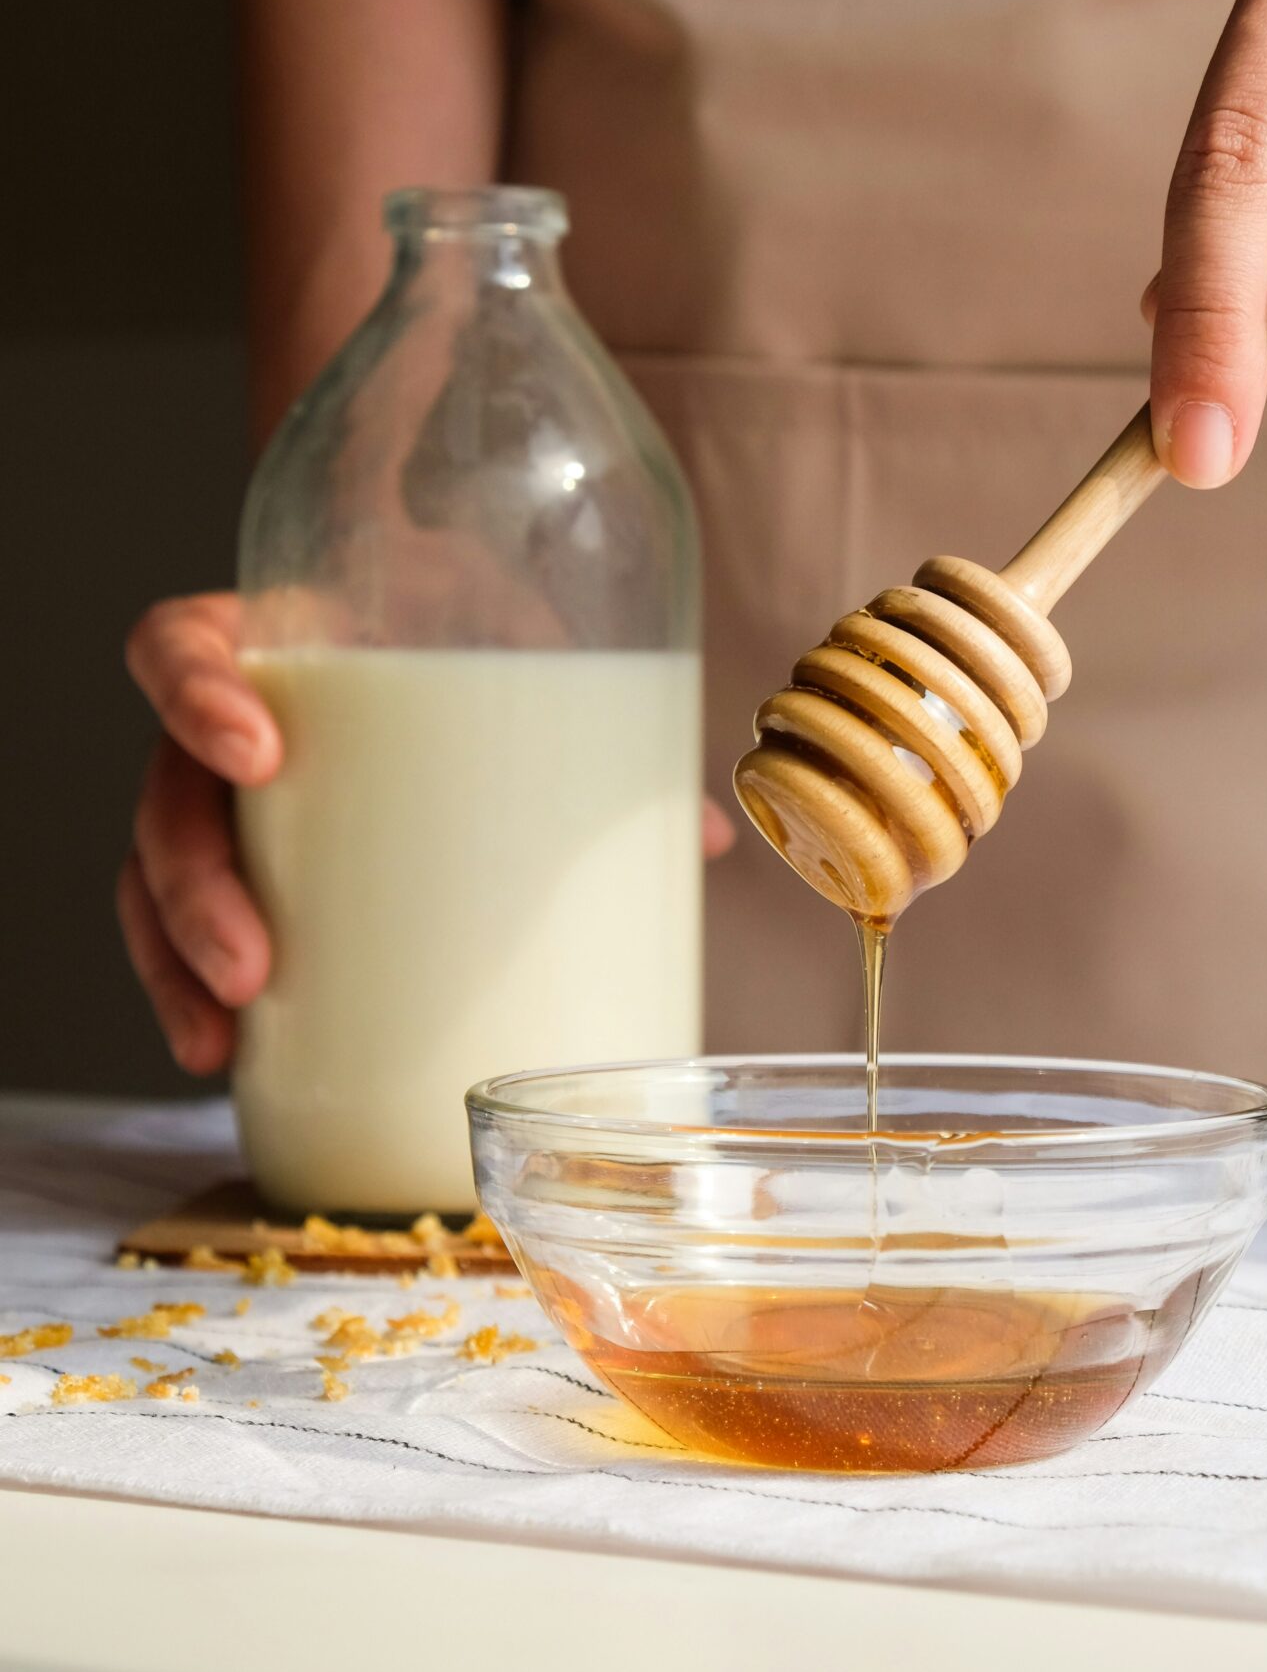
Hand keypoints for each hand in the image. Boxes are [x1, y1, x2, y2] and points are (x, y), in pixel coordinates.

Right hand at [120, 594, 735, 1072]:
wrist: (460, 616)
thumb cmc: (480, 619)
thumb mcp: (531, 633)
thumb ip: (604, 709)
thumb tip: (708, 838)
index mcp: (278, 634)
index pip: (180, 646)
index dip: (193, 694)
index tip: (258, 749)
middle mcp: (229, 716)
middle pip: (164, 796)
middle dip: (193, 889)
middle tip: (255, 965)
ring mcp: (229, 798)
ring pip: (153, 880)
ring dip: (175, 961)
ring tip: (223, 1033)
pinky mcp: (252, 867)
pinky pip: (183, 932)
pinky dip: (192, 995)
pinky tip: (221, 1055)